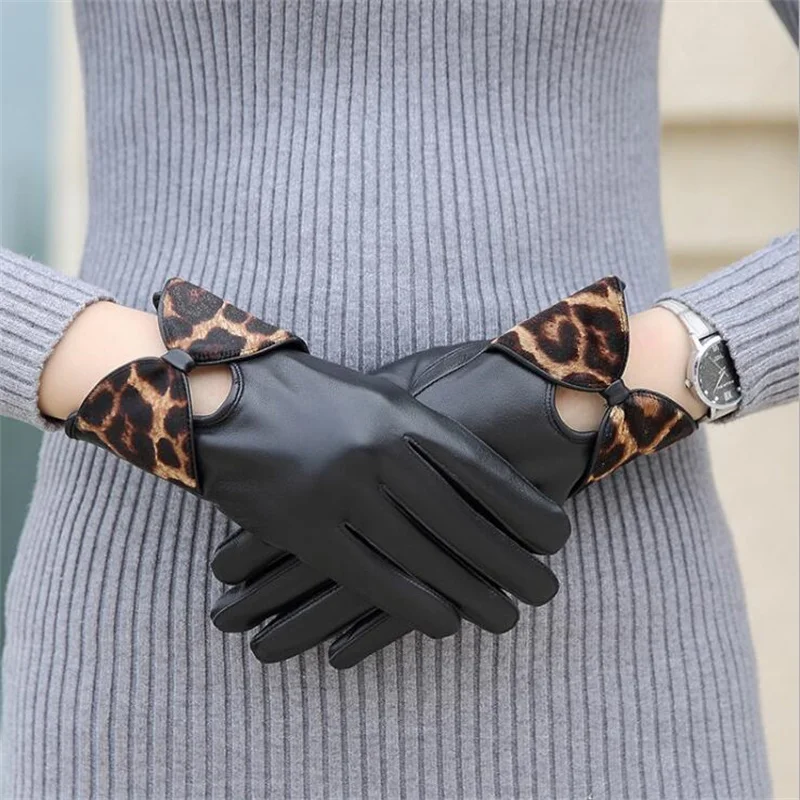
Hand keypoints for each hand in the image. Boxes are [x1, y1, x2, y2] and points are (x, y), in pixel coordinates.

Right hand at [64, 279, 568, 642]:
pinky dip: (411, 605)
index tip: (557, 537)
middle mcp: (377, 453)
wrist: (224, 398)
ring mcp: (340, 493)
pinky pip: (368, 576)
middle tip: (546, 590)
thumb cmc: (311, 394)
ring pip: (421, 554)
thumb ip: (425, 420)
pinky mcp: (304, 530)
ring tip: (508, 616)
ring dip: (471, 591)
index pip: (478, 469)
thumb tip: (483, 461)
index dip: (523, 507)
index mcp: (400, 413)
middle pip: (459, 518)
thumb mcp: (376, 391)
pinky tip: (445, 624)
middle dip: (510, 560)